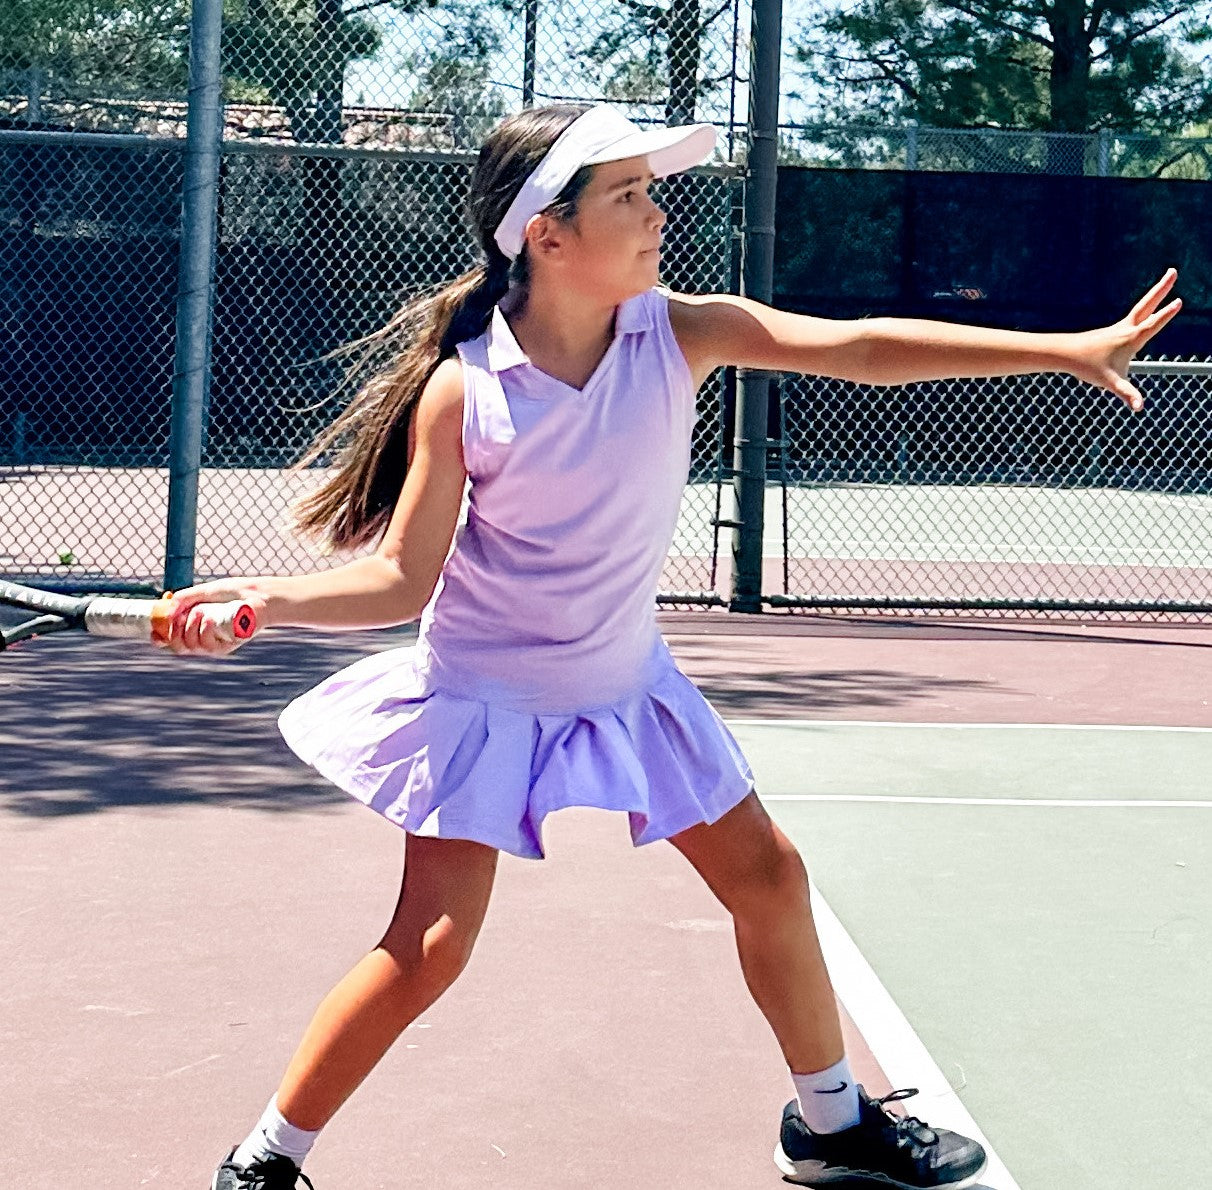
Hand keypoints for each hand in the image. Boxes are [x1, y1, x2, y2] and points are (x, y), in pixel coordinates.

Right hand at [161, 578, 270, 655]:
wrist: (260, 596)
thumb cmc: (235, 593)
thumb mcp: (205, 592)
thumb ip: (185, 598)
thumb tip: (167, 606)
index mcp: (194, 626)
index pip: (172, 639)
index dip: (160, 638)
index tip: (155, 632)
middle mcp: (202, 638)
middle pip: (177, 647)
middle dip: (174, 631)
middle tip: (181, 615)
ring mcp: (214, 644)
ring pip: (190, 647)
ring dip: (190, 628)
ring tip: (202, 611)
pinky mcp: (227, 646)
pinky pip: (207, 646)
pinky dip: (204, 631)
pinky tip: (209, 619)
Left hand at [1066, 269, 1181, 410]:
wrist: (1064, 354)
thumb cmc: (1087, 366)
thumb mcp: (1110, 382)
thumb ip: (1127, 393)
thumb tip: (1139, 408)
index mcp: (1130, 338)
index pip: (1152, 324)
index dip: (1166, 314)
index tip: (1179, 301)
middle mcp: (1126, 329)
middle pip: (1147, 304)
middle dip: (1162, 288)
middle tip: (1173, 271)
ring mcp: (1119, 329)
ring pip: (1141, 309)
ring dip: (1155, 295)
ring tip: (1167, 281)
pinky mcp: (1112, 332)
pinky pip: (1132, 320)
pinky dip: (1144, 311)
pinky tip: (1146, 313)